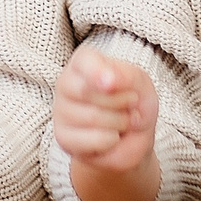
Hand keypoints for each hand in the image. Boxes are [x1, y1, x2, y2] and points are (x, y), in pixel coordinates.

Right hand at [51, 47, 158, 171]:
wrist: (133, 137)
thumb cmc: (134, 103)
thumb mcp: (140, 83)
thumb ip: (127, 76)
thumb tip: (108, 81)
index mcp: (84, 62)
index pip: (84, 61)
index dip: (98, 73)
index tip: (111, 85)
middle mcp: (66, 82)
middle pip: (87, 91)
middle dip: (120, 101)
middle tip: (131, 103)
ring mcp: (60, 111)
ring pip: (91, 117)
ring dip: (119, 122)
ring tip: (122, 120)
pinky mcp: (62, 137)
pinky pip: (91, 140)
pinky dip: (111, 140)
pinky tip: (111, 136)